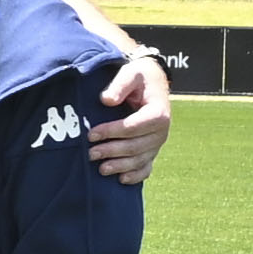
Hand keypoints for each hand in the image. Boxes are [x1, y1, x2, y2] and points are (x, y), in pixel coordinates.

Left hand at [88, 53, 172, 183]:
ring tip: (101, 169)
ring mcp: (158, 142)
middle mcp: (162, 131)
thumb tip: (106, 100)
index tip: (91, 134)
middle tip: (91, 154)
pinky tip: (121, 179)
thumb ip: (120, 85)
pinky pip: (147, 166)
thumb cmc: (140, 78)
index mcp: (158, 113)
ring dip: (121, 166)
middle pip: (135, 146)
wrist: (153, 82)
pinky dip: (136, 175)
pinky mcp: (153, 149)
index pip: (132, 127)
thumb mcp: (131, 74)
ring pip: (140, 160)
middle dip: (112, 151)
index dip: (111, 132)